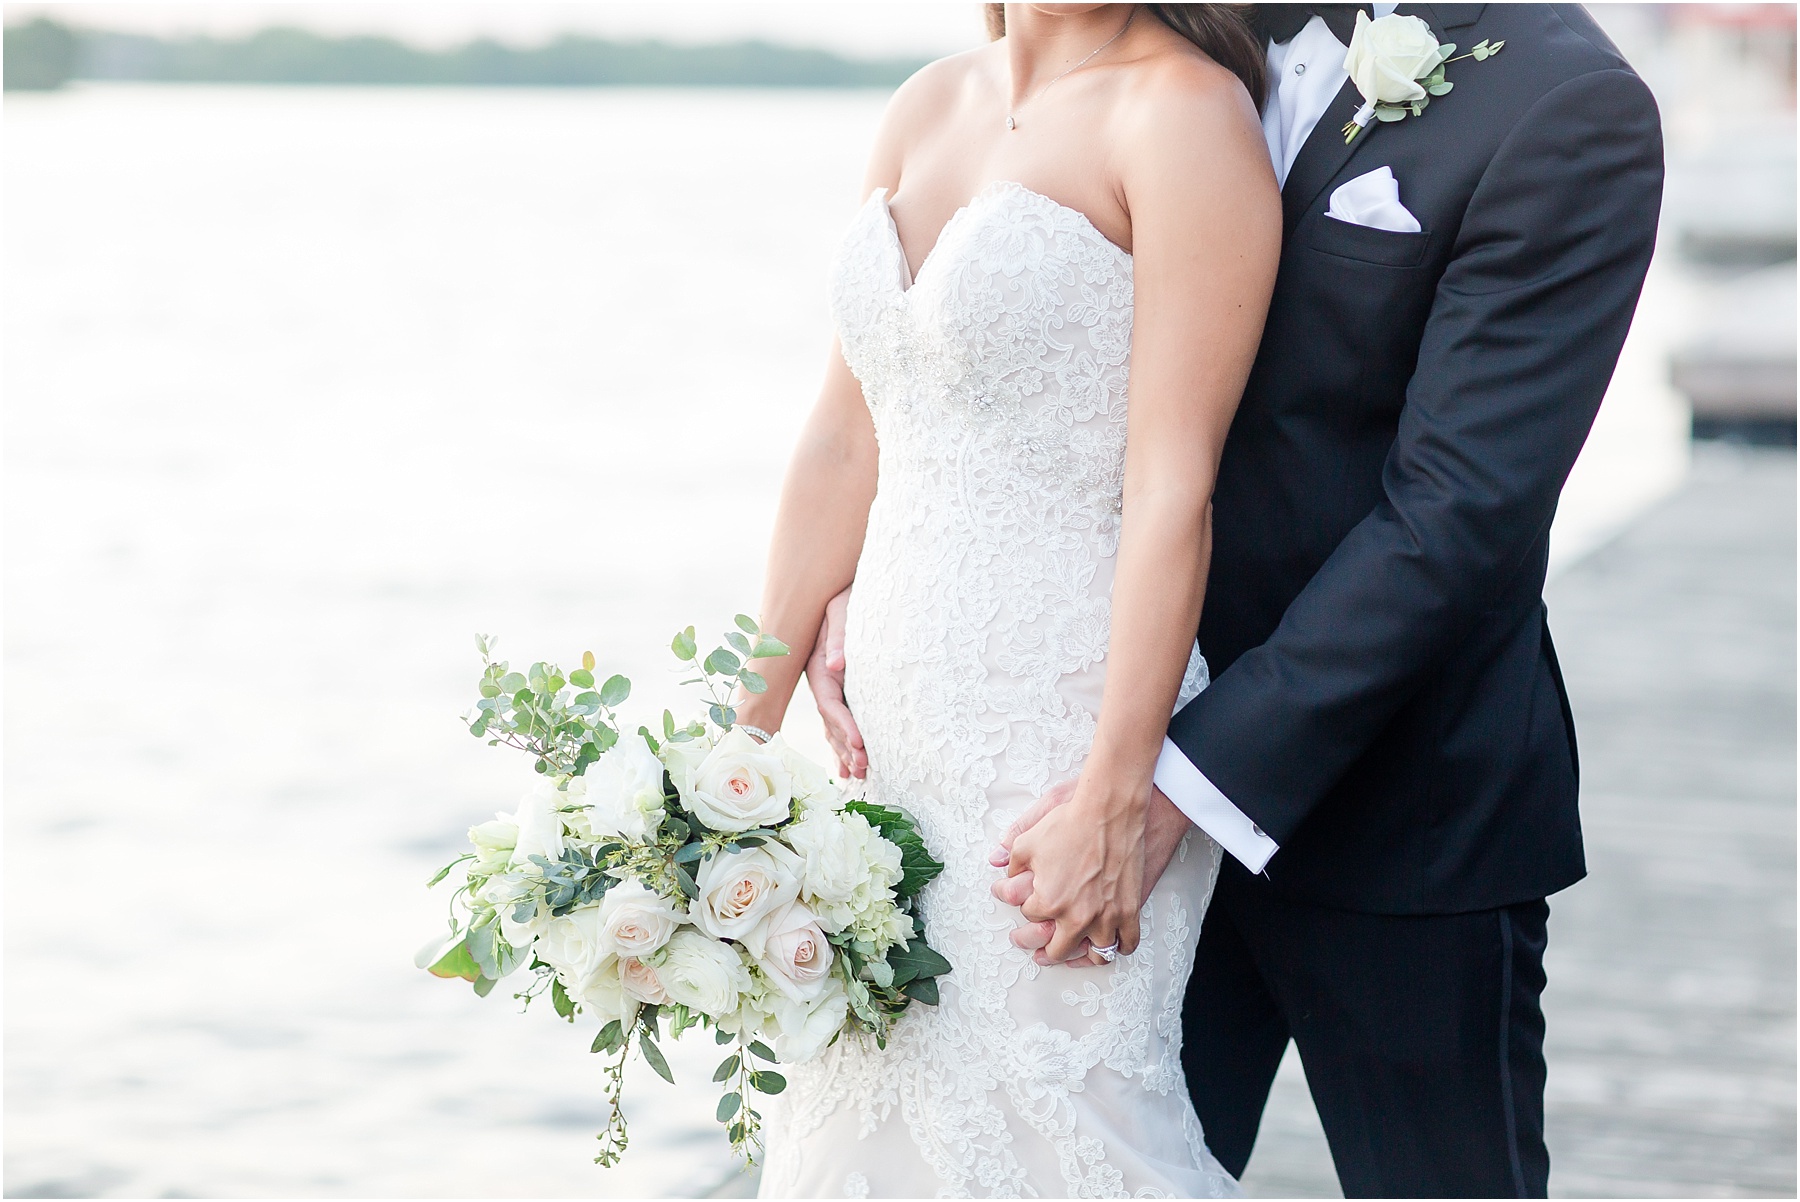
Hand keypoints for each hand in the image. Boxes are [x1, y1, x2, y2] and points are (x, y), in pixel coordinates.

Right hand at [805, 586, 865, 777]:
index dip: (844, 725)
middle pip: (831, 719)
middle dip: (846, 745)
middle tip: (866, 768)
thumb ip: (839, 634)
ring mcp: (829, 684)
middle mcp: (820, 678)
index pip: (829, 702)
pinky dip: (844, 739)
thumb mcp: (843, 608)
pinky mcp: (841, 685)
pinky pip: (840, 717)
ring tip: (861, 774)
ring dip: (845, 749)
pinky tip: (850, 762)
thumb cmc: (848, 594)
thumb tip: (837, 664)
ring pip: (834, 723)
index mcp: (818, 664)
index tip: (860, 744)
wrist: (845, 586)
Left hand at [992, 782, 1192, 966]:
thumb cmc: (1070, 822)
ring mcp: (1106, 917)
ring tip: (1071, 953)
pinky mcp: (1130, 910)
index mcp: (1049, 901)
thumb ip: (1011, 859)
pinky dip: (1118, 948)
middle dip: (1041, 948)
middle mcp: (1077, 916)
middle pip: (1057, 949)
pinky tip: (1109, 944)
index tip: (1019, 900)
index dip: (1023, 905)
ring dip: (1082, 956)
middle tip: (1033, 947)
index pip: (1029, 916)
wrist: (1111, 810)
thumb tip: (996, 864)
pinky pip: (1127, 943)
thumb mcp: (1029, 840)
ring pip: (1095, 954)